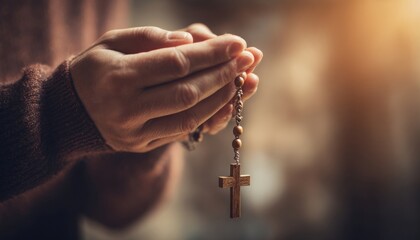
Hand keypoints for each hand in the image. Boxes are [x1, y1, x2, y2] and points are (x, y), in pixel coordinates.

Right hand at [70, 26, 258, 151]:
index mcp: (117, 77)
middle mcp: (126, 109)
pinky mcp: (142, 145)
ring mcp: (135, 132)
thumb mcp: (111, 42)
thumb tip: (189, 41)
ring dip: (222, 97)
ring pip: (190, 116)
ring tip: (243, 79)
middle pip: (188, 92)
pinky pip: (182, 130)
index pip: (175, 64)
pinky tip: (224, 98)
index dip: (211, 53)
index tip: (238, 43)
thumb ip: (149, 38)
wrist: (71, 111)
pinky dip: (208, 113)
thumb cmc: (94, 68)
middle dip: (224, 74)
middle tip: (249, 59)